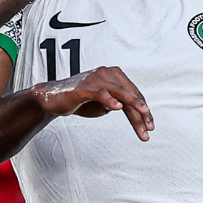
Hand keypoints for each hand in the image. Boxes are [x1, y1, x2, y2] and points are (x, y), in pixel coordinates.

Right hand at [32, 66, 152, 140]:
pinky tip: (117, 107)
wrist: (53, 100)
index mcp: (114, 75)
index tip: (150, 126)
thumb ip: (117, 104)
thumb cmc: (78, 100)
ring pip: (120, 92)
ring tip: (143, 114)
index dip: (144, 110)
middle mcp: (107, 73)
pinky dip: (109, 100)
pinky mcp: (85, 87)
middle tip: (149, 128)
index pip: (133, 94)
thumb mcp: (103, 104)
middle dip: (141, 113)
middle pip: (130, 94)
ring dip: (133, 105)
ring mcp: (96, 78)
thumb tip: (126, 108)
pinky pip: (100, 93)